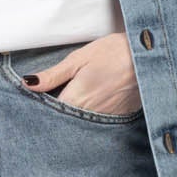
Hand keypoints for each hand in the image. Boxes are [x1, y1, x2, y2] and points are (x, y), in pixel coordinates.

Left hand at [20, 33, 140, 113]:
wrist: (147, 57)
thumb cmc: (113, 53)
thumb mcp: (79, 59)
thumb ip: (53, 75)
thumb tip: (29, 84)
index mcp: (75, 99)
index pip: (49, 112)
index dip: (42, 108)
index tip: (39, 100)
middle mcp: (89, 114)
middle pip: (64, 121)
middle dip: (57, 114)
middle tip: (59, 97)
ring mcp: (105, 119)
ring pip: (80, 124)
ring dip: (74, 116)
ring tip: (79, 98)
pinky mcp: (118, 119)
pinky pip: (98, 123)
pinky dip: (92, 116)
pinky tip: (94, 102)